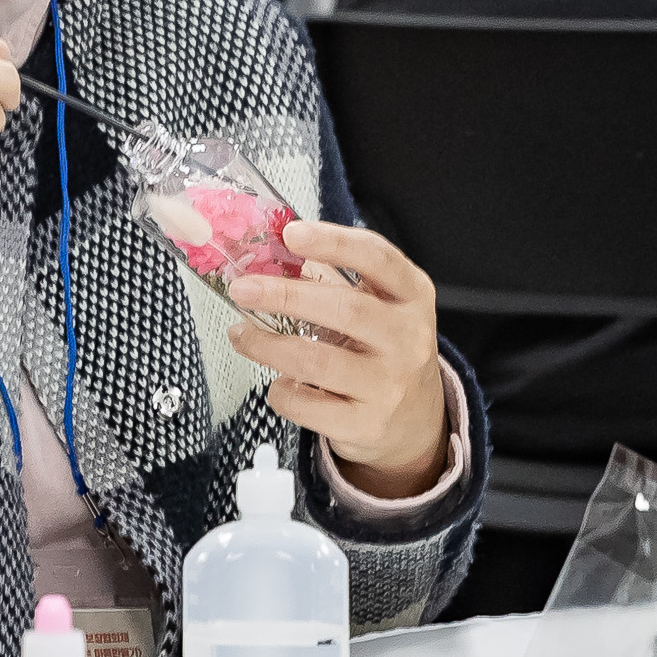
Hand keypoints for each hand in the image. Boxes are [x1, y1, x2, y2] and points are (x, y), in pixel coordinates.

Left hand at [224, 219, 449, 496]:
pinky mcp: (367, 424)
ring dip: (267, 345)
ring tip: (241, 334)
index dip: (334, 242)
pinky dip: (281, 392)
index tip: (291, 233)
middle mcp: (409, 339)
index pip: (377, 258)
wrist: (415, 419)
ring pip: (316, 362)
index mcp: (412, 295)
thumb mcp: (377, 305)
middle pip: (345, 310)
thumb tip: (267, 255)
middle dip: (285, 296)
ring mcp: (390, 385)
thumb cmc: (383, 348)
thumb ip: (333, 280)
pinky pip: (309, 407)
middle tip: (243, 289)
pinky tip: (276, 381)